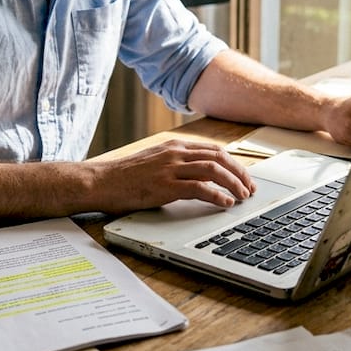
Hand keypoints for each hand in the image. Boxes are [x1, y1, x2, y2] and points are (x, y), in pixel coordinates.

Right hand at [93, 139, 255, 210]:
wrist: (101, 181)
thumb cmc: (124, 176)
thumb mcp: (154, 162)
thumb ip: (175, 164)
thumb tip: (197, 176)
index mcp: (174, 146)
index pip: (213, 150)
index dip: (233, 163)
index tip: (244, 176)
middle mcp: (175, 153)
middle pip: (219, 158)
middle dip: (240, 173)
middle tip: (250, 188)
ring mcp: (170, 168)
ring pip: (213, 170)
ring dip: (233, 183)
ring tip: (242, 196)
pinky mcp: (164, 185)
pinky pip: (198, 188)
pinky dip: (216, 195)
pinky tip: (225, 203)